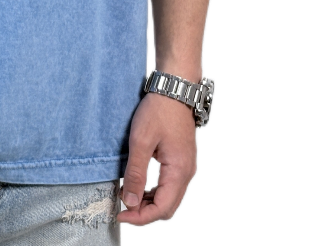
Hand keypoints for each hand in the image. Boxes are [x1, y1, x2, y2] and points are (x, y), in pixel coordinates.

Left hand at [117, 91, 197, 225]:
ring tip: (127, 196)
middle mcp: (187, 173)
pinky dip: (154, 191)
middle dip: (144, 213)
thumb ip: (136, 173)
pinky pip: (170, 185)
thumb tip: (130, 201)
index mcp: (179, 171)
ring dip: (149, 203)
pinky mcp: (181, 160)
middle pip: (168, 207)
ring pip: (169, 198)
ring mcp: (186, 167)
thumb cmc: (159, 111)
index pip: (162, 209)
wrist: (174, 89)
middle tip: (122, 208)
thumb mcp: (141, 141)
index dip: (141, 217)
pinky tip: (139, 185)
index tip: (121, 214)